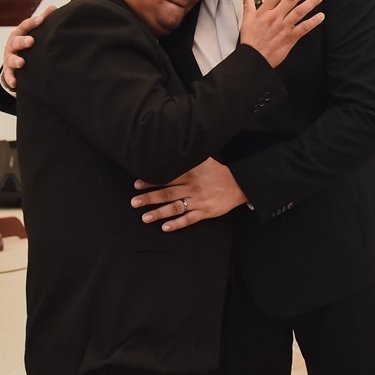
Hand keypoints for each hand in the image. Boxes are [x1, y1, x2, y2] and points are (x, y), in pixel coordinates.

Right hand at [2, 5, 55, 89]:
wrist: (15, 59)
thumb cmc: (27, 41)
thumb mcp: (33, 31)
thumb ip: (43, 19)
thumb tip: (54, 7)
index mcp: (19, 33)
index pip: (24, 26)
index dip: (32, 23)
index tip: (41, 20)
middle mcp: (12, 45)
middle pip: (16, 41)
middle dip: (22, 41)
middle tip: (31, 41)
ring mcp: (9, 58)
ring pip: (10, 58)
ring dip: (15, 60)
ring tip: (22, 63)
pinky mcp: (9, 71)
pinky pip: (8, 76)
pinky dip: (11, 79)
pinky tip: (15, 84)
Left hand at [130, 158, 246, 231]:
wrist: (240, 185)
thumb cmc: (219, 173)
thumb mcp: (205, 161)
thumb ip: (189, 158)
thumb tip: (174, 147)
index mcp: (191, 174)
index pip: (167, 177)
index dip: (151, 181)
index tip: (137, 184)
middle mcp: (192, 188)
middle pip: (167, 193)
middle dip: (149, 198)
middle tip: (134, 202)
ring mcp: (198, 201)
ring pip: (175, 208)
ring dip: (159, 213)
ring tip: (145, 217)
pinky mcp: (205, 212)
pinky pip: (189, 219)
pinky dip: (177, 224)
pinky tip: (166, 227)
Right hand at [239, 0, 324, 66]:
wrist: (254, 58)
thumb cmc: (251, 40)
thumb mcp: (246, 20)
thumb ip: (248, 5)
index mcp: (264, 12)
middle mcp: (275, 17)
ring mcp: (284, 27)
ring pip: (300, 11)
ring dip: (311, 2)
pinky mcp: (290, 38)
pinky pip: (304, 28)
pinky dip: (313, 22)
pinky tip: (321, 16)